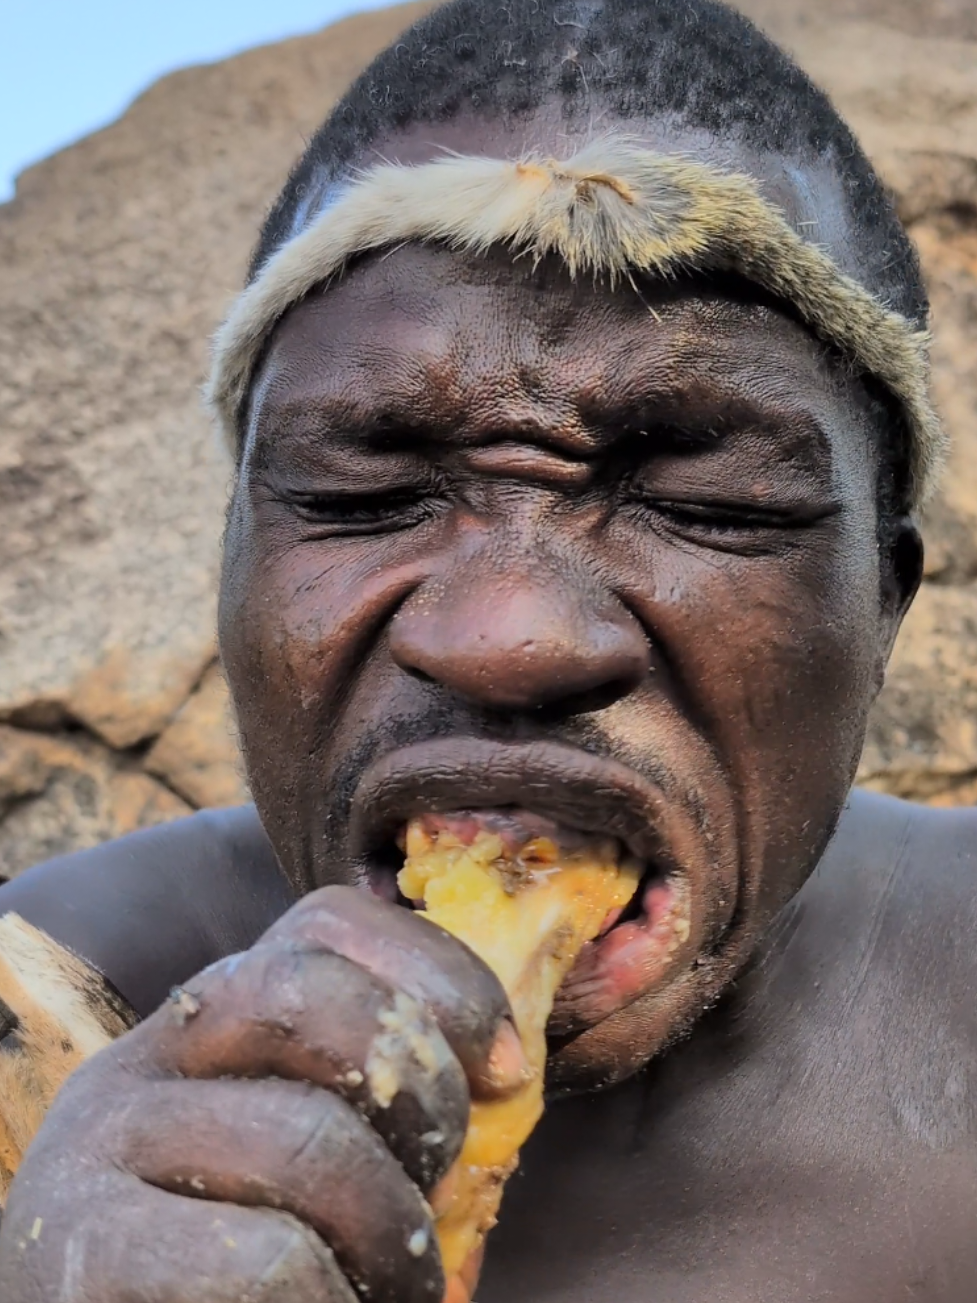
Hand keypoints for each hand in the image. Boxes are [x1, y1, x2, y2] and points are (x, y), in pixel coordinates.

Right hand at [0, 886, 519, 1301]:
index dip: (440, 976)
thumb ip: (371, 1106)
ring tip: (398, 1292)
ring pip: (305, 1141)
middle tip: (438, 1199)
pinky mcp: (84, 1247)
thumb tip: (502, 1070)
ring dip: (392, 1238)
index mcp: (205, 1026)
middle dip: (419, 1097)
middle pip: (309, 995)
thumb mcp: (302, 1165)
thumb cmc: (236, 1273)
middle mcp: (142, 1059)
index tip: (506, 1071)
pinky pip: (267, 1259)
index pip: (325, 924)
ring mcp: (98, 1146)